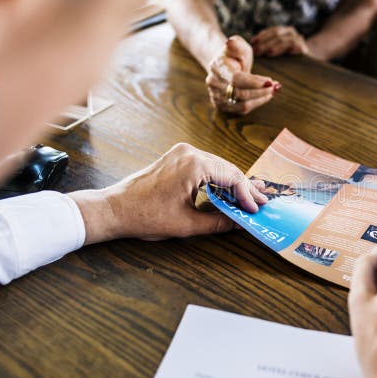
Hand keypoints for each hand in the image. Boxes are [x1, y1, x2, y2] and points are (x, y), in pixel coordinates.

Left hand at [71, 143, 267, 243]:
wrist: (114, 209)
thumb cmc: (145, 216)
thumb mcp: (187, 225)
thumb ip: (219, 222)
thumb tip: (241, 223)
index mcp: (194, 164)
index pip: (232, 177)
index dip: (247, 195)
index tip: (256, 210)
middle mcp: (189, 152)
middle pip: (228, 169)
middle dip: (244, 187)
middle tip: (262, 201)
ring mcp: (182, 153)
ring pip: (218, 167)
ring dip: (233, 183)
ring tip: (250, 197)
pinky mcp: (176, 158)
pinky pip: (205, 166)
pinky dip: (218, 180)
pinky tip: (229, 191)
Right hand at [206, 35, 280, 114]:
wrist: (223, 65)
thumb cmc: (235, 55)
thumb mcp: (238, 45)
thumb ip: (236, 44)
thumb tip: (230, 42)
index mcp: (217, 66)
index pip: (236, 79)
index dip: (254, 82)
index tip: (270, 80)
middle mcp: (213, 82)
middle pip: (240, 93)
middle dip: (261, 91)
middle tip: (276, 85)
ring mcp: (215, 96)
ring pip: (242, 104)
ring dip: (261, 98)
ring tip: (272, 90)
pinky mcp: (221, 105)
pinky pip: (241, 110)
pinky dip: (256, 104)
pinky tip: (265, 96)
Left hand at [251, 26, 308, 56]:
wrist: (310, 64)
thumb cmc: (290, 58)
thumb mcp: (280, 50)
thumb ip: (269, 47)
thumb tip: (253, 48)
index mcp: (286, 31)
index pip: (273, 30)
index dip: (262, 35)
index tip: (253, 42)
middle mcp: (292, 33)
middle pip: (276, 34)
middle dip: (264, 42)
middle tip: (256, 50)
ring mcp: (298, 40)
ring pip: (282, 40)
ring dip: (271, 46)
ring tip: (264, 53)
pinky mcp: (303, 48)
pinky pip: (292, 46)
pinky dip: (281, 49)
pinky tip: (273, 53)